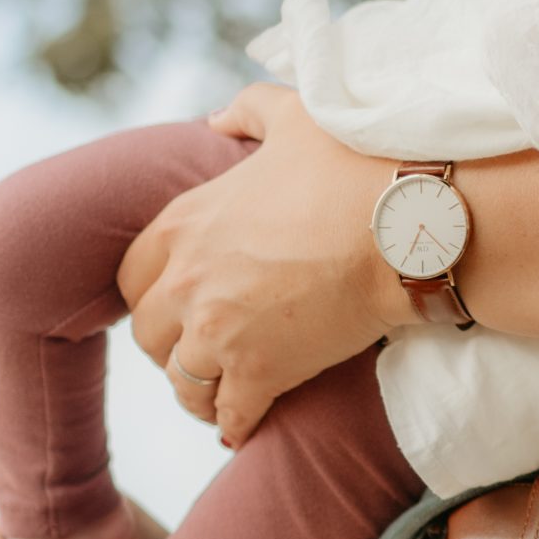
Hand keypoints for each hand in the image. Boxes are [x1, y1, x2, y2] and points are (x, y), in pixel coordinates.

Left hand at [118, 83, 404, 445]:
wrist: (406, 225)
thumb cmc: (356, 167)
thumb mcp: (294, 118)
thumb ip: (247, 112)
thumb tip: (216, 119)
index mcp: (184, 223)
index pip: (132, 276)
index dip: (154, 294)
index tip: (179, 304)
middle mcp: (187, 281)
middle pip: (149, 335)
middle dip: (172, 346)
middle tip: (203, 350)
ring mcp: (218, 332)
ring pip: (182, 382)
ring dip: (199, 391)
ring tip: (222, 395)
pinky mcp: (259, 372)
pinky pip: (228, 415)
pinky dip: (235, 423)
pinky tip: (245, 426)